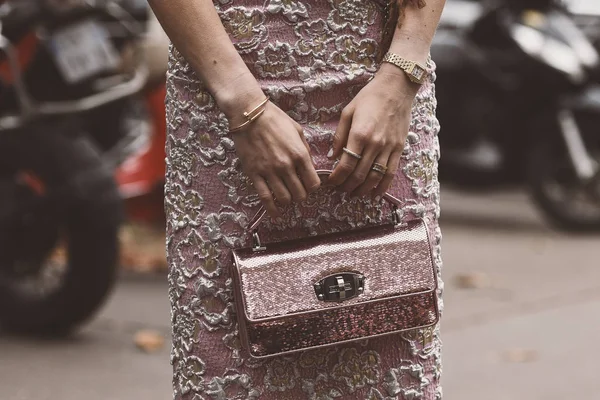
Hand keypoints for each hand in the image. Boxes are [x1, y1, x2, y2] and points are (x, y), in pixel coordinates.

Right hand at [230, 101, 320, 216]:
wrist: (249, 114)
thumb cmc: (274, 118)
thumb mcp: (297, 130)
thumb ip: (305, 150)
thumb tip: (309, 166)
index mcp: (300, 154)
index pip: (313, 183)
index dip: (313, 187)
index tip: (309, 185)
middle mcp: (286, 166)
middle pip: (300, 194)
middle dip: (301, 195)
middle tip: (298, 192)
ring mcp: (269, 171)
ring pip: (284, 198)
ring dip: (288, 201)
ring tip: (286, 198)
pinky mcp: (254, 174)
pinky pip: (265, 197)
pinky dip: (272, 209)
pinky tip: (275, 214)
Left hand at [327, 66, 418, 197]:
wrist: (397, 87)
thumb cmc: (369, 97)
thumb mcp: (348, 112)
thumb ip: (339, 136)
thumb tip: (332, 156)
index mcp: (359, 134)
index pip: (346, 164)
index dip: (337, 178)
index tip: (330, 183)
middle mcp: (375, 144)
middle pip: (359, 174)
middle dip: (347, 186)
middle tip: (340, 190)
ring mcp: (388, 148)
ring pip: (375, 177)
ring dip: (363, 189)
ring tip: (354, 194)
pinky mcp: (399, 149)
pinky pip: (391, 172)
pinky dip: (383, 186)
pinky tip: (375, 194)